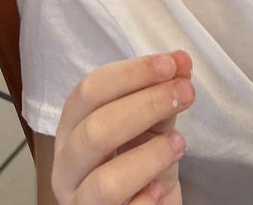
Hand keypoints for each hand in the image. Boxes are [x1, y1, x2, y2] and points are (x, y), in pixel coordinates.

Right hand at [50, 51, 192, 204]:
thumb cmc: (139, 159)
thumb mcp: (149, 122)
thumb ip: (161, 92)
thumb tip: (181, 62)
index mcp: (73, 126)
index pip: (90, 91)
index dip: (132, 73)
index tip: (171, 64)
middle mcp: (68, 165)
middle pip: (94, 130)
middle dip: (146, 105)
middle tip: (185, 92)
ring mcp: (80, 201)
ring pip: (105, 182)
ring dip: (150, 157)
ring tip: (179, 144)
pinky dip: (145, 202)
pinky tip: (160, 190)